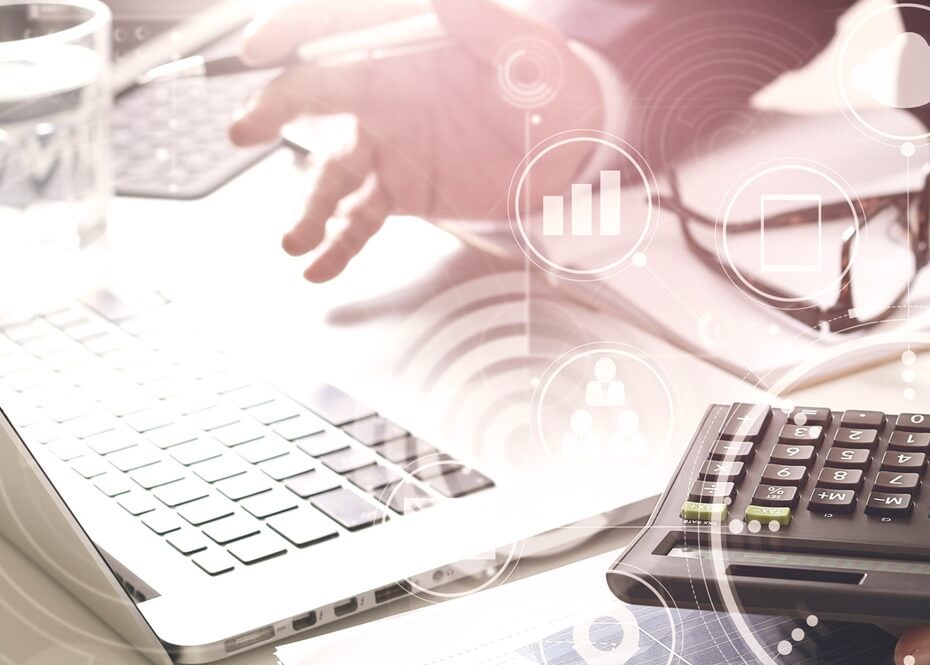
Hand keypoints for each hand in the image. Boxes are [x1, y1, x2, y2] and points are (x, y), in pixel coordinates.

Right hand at [229, 0, 601, 281]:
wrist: (576, 144)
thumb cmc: (552, 82)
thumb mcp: (524, 49)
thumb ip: (481, 23)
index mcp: (400, 46)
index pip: (334, 29)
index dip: (292, 32)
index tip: (259, 48)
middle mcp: (380, 92)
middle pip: (313, 97)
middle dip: (274, 110)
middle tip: (246, 130)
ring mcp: (386, 144)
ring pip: (330, 171)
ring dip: (307, 204)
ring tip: (292, 238)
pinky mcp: (400, 190)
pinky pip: (359, 219)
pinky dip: (337, 245)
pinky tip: (317, 268)